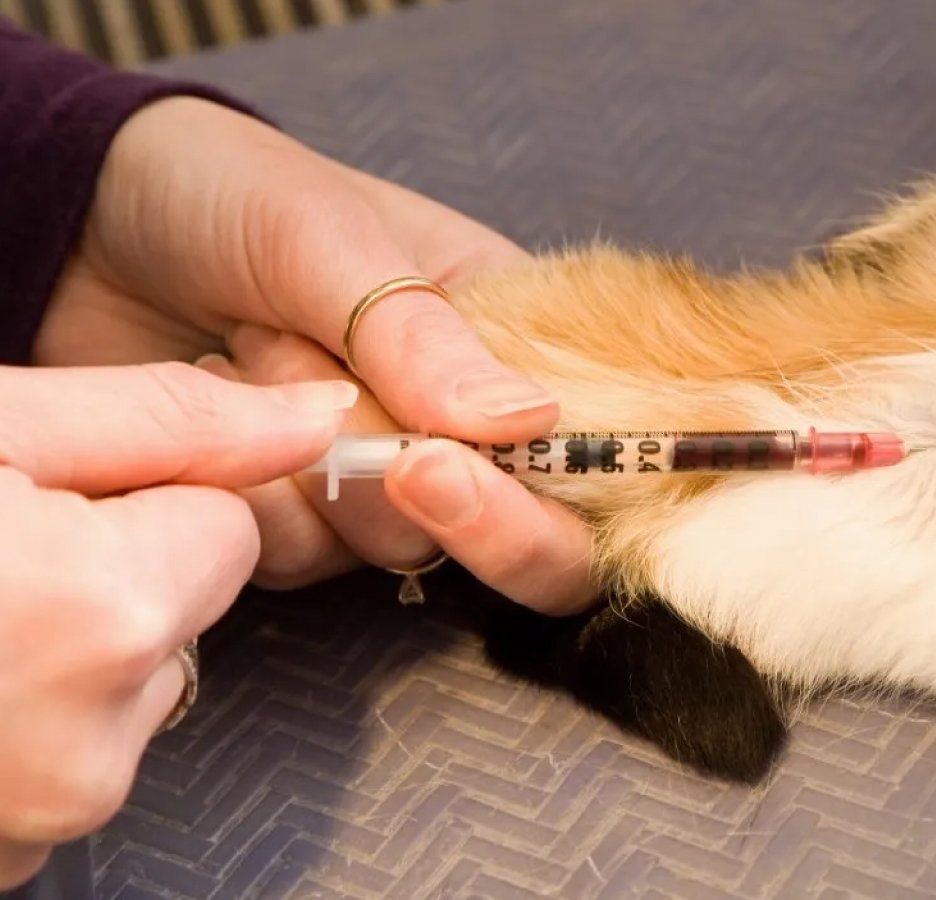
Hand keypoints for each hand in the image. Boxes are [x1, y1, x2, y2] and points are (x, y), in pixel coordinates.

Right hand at [0, 362, 350, 889]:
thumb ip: (169, 419)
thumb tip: (319, 410)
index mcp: (104, 620)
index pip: (231, 532)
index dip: (148, 499)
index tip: (68, 493)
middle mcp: (94, 743)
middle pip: (188, 618)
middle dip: (114, 578)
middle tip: (3, 554)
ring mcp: (46, 817)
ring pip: (134, 688)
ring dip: (67, 650)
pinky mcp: (12, 858)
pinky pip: (75, 754)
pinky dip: (29, 716)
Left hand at [32, 96, 595, 612]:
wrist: (82, 221)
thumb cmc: (229, 193)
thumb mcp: (330, 237)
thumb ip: (423, 336)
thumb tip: (529, 423)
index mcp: (516, 337)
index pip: (594, 453)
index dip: (549, 491)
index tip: (447, 464)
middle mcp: (467, 423)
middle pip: (532, 543)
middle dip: (454, 511)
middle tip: (387, 458)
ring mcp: (384, 479)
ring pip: (405, 552)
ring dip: (322, 469)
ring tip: (256, 353)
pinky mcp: (302, 518)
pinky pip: (306, 560)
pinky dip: (256, 498)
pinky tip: (222, 400)